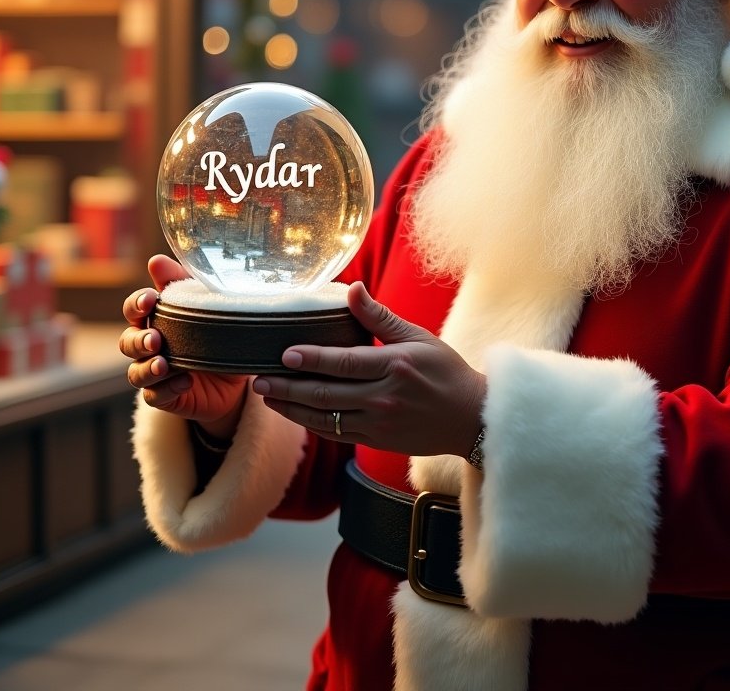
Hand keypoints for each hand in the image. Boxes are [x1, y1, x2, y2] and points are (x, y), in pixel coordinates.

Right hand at [119, 254, 246, 435]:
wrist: (235, 377)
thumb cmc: (216, 333)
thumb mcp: (206, 304)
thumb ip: (182, 282)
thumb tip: (156, 260)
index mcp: (155, 320)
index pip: (133, 310)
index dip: (136, 304)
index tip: (150, 300)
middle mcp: (149, 347)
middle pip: (127, 342)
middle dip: (139, 340)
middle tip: (155, 339)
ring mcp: (155, 374)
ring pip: (135, 373)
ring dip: (147, 368)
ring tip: (163, 364)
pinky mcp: (166, 397)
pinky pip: (155, 396)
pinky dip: (167, 389)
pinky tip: (185, 382)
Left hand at [250, 282, 485, 458]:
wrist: (470, 417)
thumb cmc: (445, 371)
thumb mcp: (417, 337)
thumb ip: (380, 317)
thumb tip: (353, 288)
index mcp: (394, 366)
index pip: (344, 363)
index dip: (311, 360)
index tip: (284, 355)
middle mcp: (383, 398)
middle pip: (325, 394)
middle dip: (287, 389)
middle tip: (258, 381)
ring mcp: (378, 423)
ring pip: (325, 418)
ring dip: (292, 410)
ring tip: (267, 399)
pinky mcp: (376, 440)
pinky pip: (336, 433)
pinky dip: (312, 424)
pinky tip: (295, 415)